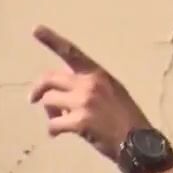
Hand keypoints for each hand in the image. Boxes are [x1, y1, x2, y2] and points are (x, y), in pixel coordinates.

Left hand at [29, 25, 150, 159]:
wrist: (139, 143)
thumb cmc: (128, 120)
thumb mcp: (114, 94)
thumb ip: (90, 87)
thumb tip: (63, 94)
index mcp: (99, 75)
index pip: (72, 53)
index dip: (52, 41)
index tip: (36, 29)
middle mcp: (90, 84)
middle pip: (50, 78)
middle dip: (38, 89)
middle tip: (33, 99)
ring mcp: (85, 102)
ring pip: (49, 100)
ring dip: (50, 112)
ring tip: (59, 122)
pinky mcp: (80, 122)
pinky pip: (53, 123)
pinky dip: (53, 130)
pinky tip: (57, 134)